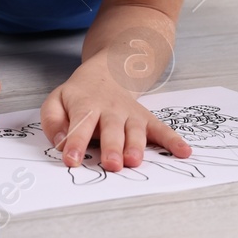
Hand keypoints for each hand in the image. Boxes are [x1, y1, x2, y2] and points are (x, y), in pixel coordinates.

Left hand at [40, 61, 191, 171]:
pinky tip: (184, 152)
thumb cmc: (79, 95)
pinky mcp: (146, 120)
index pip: (80, 125)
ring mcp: (130, 115)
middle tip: (111, 164)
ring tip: (134, 161)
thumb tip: (60, 143)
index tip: (71, 160)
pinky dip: (173, 141)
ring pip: (135, 131)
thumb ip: (53, 121)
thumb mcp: (56, 100)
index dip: (75, 143)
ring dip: (136, 146)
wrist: (107, 73)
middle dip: (112, 147)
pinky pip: (162, 130)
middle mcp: (110, 110)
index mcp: (86, 106)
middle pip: (111, 129)